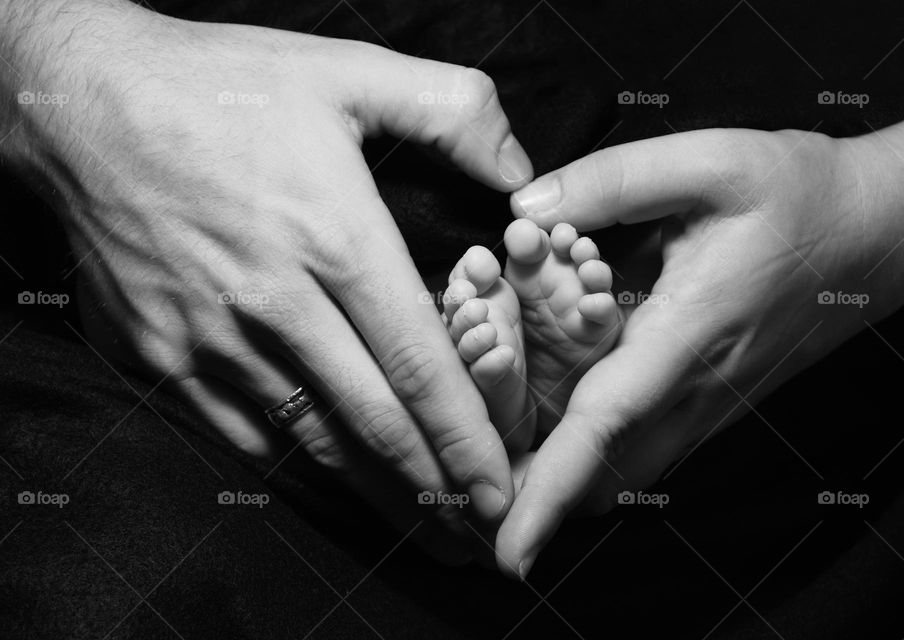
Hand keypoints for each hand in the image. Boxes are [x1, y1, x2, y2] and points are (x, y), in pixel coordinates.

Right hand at [0, 1, 534, 555]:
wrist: (80, 104)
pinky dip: (294, 466)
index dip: (467, 439)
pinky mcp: (163, 355)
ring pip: (311, 440)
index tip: (501, 489)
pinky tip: (331, 485)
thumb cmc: (216, 87)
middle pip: (373, 424)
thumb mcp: (348, 70)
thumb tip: (519, 170)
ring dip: (372, 492)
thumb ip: (453, 109)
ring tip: (417, 527)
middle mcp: (276, 306)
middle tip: (476, 534)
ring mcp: (212, 339)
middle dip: (434, 490)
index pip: (419, 366)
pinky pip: (241, 432)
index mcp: (334, 240)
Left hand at [495, 126, 903, 576]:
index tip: (509, 550)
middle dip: (533, 485)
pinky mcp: (710, 404)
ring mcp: (706, 405)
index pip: (605, 425)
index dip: (551, 491)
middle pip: (600, 473)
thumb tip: (523, 212)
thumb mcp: (710, 162)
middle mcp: (695, 388)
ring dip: (559, 469)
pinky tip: (556, 407)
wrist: (878, 232)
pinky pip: (640, 448)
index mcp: (688, 333)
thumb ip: (611, 181)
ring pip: (619, 470)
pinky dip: (590, 449)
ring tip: (502, 434)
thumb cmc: (797, 194)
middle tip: (474, 468)